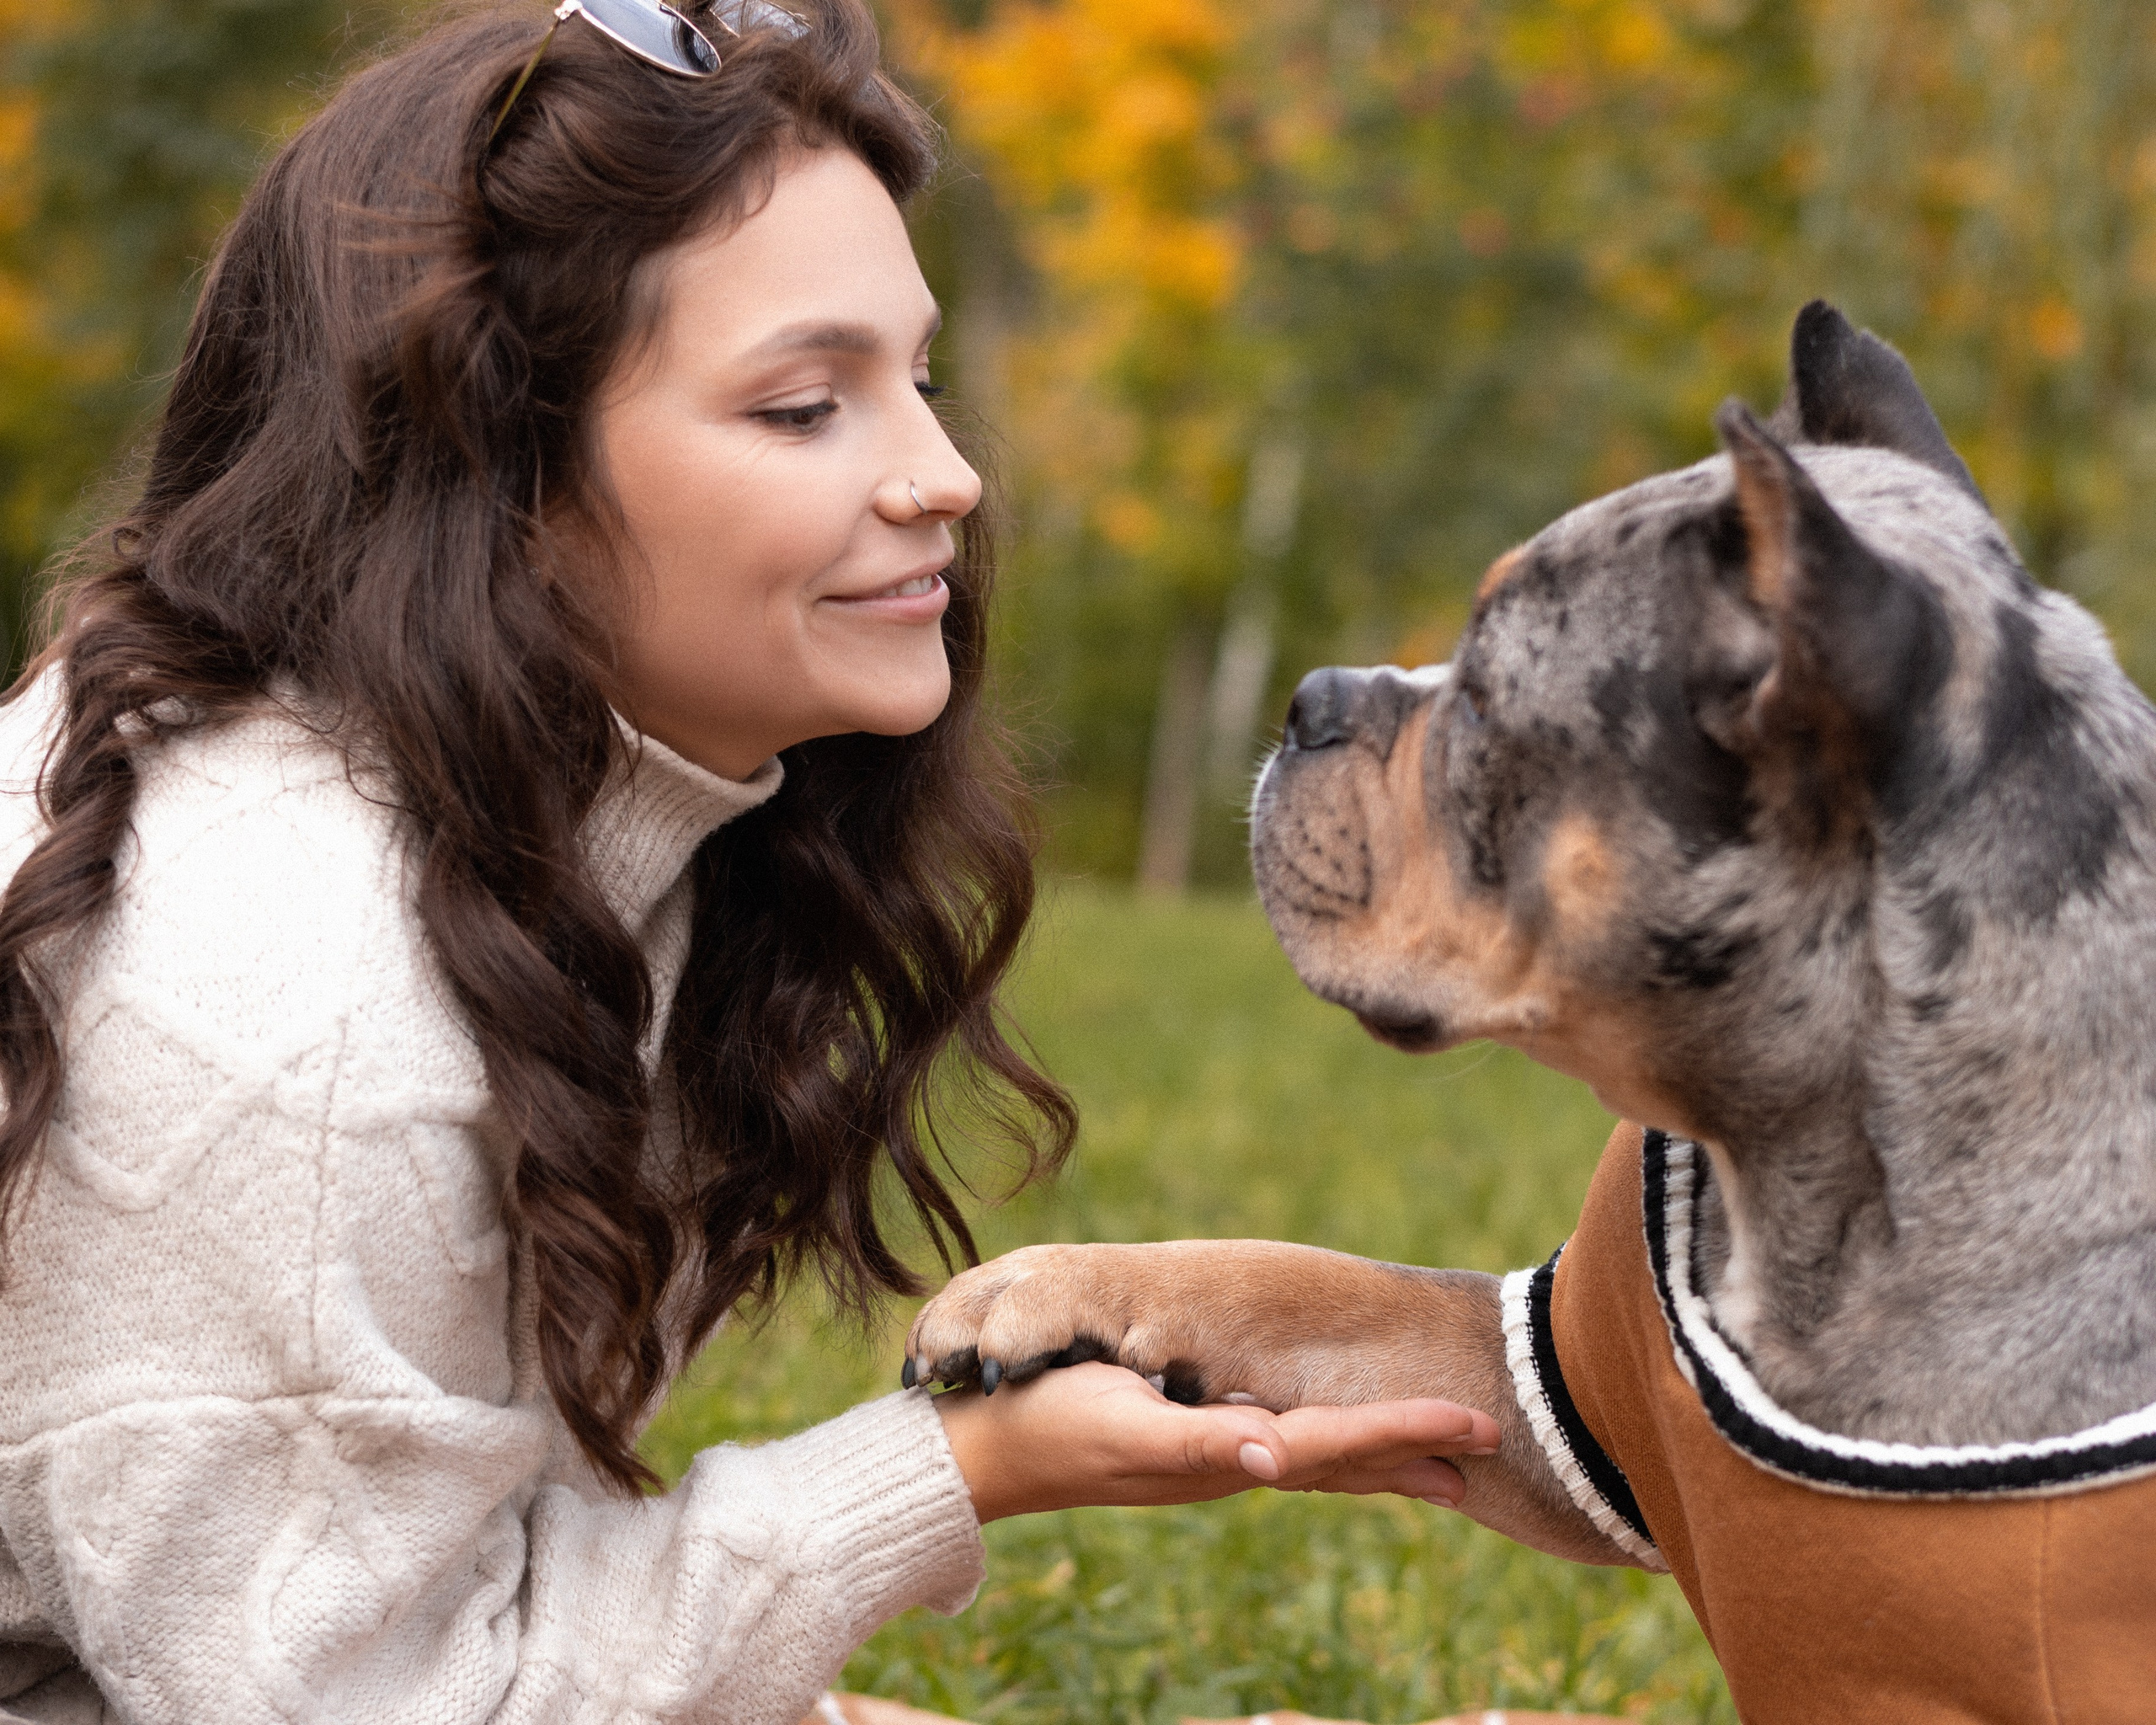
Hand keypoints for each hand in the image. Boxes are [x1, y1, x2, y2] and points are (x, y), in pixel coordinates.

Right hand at [932, 1360, 1499, 1523]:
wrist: (985, 1449)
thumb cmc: (1048, 1424)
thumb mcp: (1121, 1425)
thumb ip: (1199, 1443)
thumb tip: (1272, 1456)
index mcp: (1226, 1454)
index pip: (1335, 1446)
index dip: (1403, 1433)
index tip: (1473, 1423)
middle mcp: (1232, 1461)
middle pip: (1343, 1460)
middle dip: (1415, 1449)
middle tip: (1492, 1436)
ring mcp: (1213, 1455)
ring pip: (1322, 1457)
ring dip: (1382, 1453)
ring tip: (1447, 1456)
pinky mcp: (1192, 1440)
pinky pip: (1287, 1446)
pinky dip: (1333, 1446)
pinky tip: (1341, 1444)